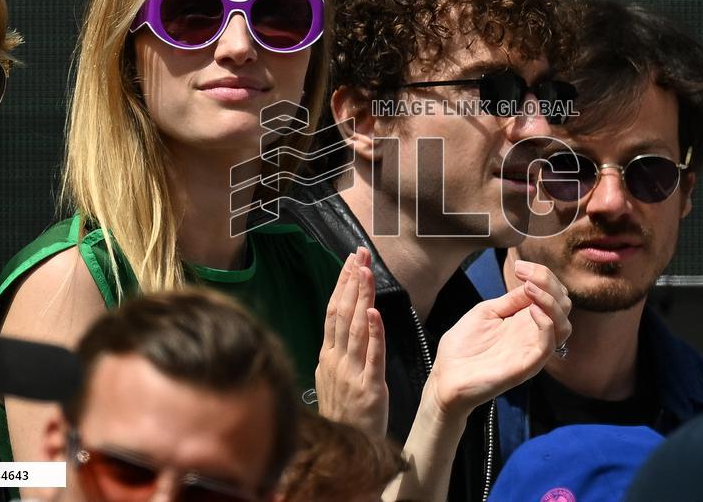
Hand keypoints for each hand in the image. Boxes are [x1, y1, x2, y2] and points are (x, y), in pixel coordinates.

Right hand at [316, 246, 388, 437]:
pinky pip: (372, 356)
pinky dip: (374, 332)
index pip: (333, 311)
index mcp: (328, 356)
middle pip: (342, 312)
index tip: (350, 259)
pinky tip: (375, 312)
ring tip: (366, 271)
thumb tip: (336, 331)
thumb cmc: (343, 415)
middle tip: (360, 253)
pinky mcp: (369, 387)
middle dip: (352, 280)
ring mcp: (350, 373)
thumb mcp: (331, 380)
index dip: (342, 283)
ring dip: (362, 297)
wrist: (345, 450)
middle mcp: (335, 359)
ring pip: (356, 327)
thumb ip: (334, 355)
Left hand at [427, 260, 571, 416]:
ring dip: (552, 302)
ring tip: (531, 289)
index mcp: (524, 320)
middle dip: (549, 283)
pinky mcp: (526, 366)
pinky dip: (547, 324)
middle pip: (563, 306)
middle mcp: (533, 334)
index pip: (552, 294)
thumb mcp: (486, 313)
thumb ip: (510, 301)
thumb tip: (531, 283)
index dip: (542, 275)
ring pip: (564, 326)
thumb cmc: (463, 347)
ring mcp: (531, 350)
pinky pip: (548, 346)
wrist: (445, 377)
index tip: (520, 266)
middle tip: (525, 274)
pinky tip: (532, 310)